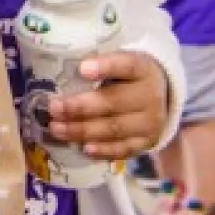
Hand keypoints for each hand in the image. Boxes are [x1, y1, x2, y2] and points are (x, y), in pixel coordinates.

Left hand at [47, 52, 169, 160]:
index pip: (127, 65)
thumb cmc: (128, 78)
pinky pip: (123, 149)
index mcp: (143, 69)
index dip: (106, 66)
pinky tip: (83, 148)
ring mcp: (150, 122)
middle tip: (54, 108)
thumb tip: (58, 69)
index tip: (82, 69)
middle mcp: (150, 96)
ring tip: (56, 128)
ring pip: (114, 128)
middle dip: (80, 107)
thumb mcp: (120, 64)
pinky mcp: (146, 143)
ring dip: (82, 130)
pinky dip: (102, 150)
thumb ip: (98, 66)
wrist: (160, 99)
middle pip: (114, 102)